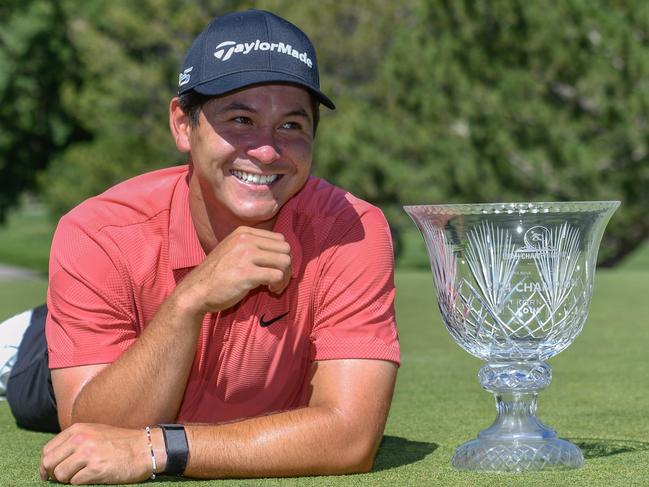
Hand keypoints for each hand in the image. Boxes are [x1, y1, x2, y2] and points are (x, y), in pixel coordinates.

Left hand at [40, 423, 151, 483]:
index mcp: (78, 430)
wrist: (145, 448)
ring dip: (68, 480)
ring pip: (60, 475)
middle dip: (53, 474)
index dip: (46, 465)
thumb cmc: (121, 442)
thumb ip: (74, 440)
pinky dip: (81, 483)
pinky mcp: (96, 469)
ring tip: (83, 475)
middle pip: (49, 463)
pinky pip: (75, 483)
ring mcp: (88, 454)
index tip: (50, 473)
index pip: (48, 450)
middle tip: (64, 478)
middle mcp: (80, 439)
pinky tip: (94, 477)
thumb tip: (53, 458)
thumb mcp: (95, 432)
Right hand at [174, 226, 291, 315]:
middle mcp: (245, 240)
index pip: (279, 239)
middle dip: (287, 267)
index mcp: (243, 232)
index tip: (274, 269)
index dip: (282, 256)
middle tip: (278, 280)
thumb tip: (283, 253)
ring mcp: (246, 255)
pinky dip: (278, 285)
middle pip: (285, 249)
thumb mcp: (232, 250)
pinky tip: (270, 290)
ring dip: (285, 277)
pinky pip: (277, 276)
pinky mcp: (247, 274)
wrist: (196, 291)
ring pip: (285, 261)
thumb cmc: (216, 275)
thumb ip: (253, 247)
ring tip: (274, 286)